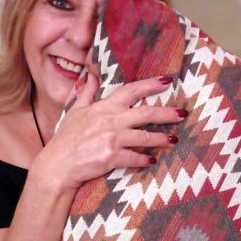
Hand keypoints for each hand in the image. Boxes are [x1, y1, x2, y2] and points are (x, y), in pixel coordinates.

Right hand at [33, 73, 184, 192]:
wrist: (58, 164)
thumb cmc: (66, 138)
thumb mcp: (74, 111)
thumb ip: (85, 93)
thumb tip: (90, 76)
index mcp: (104, 107)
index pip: (131, 90)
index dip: (151, 85)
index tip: (167, 81)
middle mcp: (111, 120)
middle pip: (147, 113)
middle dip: (168, 113)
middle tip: (182, 113)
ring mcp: (113, 139)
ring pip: (146, 137)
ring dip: (162, 139)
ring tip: (173, 140)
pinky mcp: (112, 157)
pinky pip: (136, 157)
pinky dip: (146, 159)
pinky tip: (152, 160)